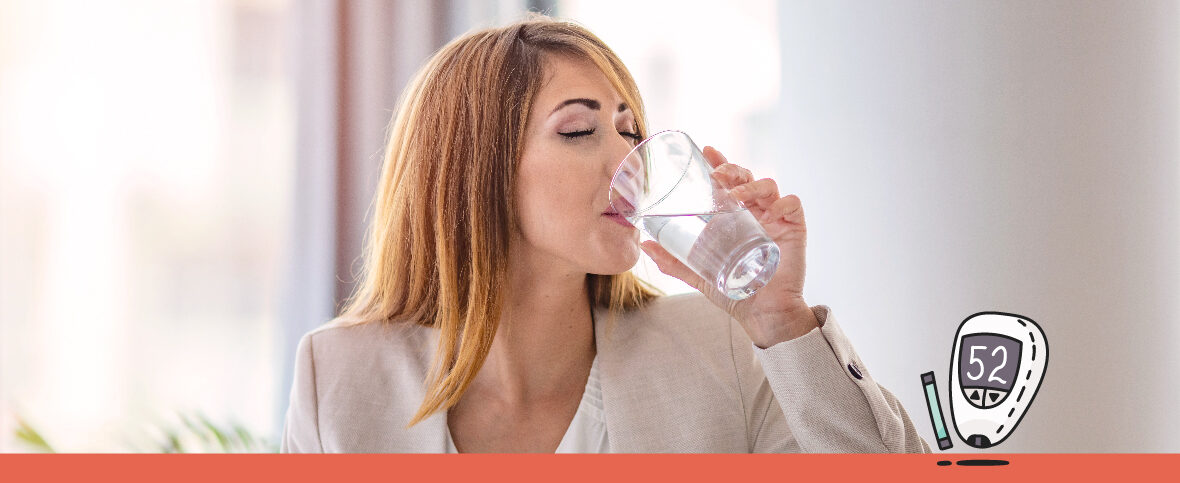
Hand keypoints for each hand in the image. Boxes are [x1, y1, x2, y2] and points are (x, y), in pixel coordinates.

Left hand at [639, 146, 818, 347]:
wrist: (763, 316)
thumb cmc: (735, 291)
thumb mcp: (699, 274)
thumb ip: (674, 261)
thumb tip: (645, 246)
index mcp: (736, 216)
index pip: (729, 182)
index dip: (720, 163)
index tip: (708, 150)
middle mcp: (756, 212)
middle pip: (748, 177)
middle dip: (733, 170)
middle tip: (717, 176)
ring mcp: (776, 219)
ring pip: (769, 186)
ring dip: (752, 184)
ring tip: (737, 195)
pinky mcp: (794, 230)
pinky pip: (793, 205)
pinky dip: (782, 202)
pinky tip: (770, 211)